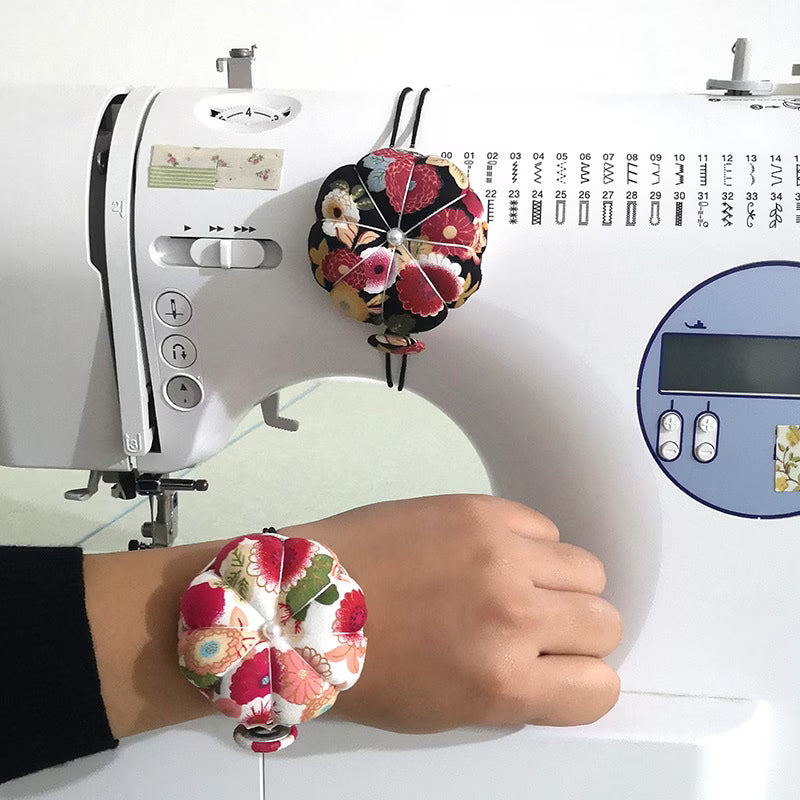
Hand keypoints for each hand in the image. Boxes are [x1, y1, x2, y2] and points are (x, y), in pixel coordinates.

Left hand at [281, 494, 621, 733]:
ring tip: (518, 586)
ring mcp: (498, 554)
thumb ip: (516, 689)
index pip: (599, 688)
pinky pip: (543, 526)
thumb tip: (558, 666)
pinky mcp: (479, 510)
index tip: (560, 671)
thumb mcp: (449, 710)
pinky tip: (493, 554)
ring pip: (587, 569)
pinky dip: (529, 544)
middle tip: (540, 627)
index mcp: (502, 683)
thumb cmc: (366, 664)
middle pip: (605, 622)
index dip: (582, 682)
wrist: (308, 601)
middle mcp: (512, 616)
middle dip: (578, 633)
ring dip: (561, 584)